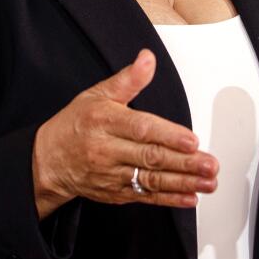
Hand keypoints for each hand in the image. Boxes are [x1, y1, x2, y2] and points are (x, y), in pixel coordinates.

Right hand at [31, 49, 217, 218]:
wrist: (48, 161)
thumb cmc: (76, 124)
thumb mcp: (97, 94)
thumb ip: (128, 79)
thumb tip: (148, 59)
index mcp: (104, 122)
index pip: (140, 129)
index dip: (168, 135)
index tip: (192, 140)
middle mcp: (108, 150)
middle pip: (150, 157)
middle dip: (184, 163)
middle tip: (210, 164)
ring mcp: (112, 175)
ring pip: (152, 180)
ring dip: (184, 182)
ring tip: (208, 181)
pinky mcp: (116, 193)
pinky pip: (146, 198)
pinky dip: (170, 199)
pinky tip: (190, 197)